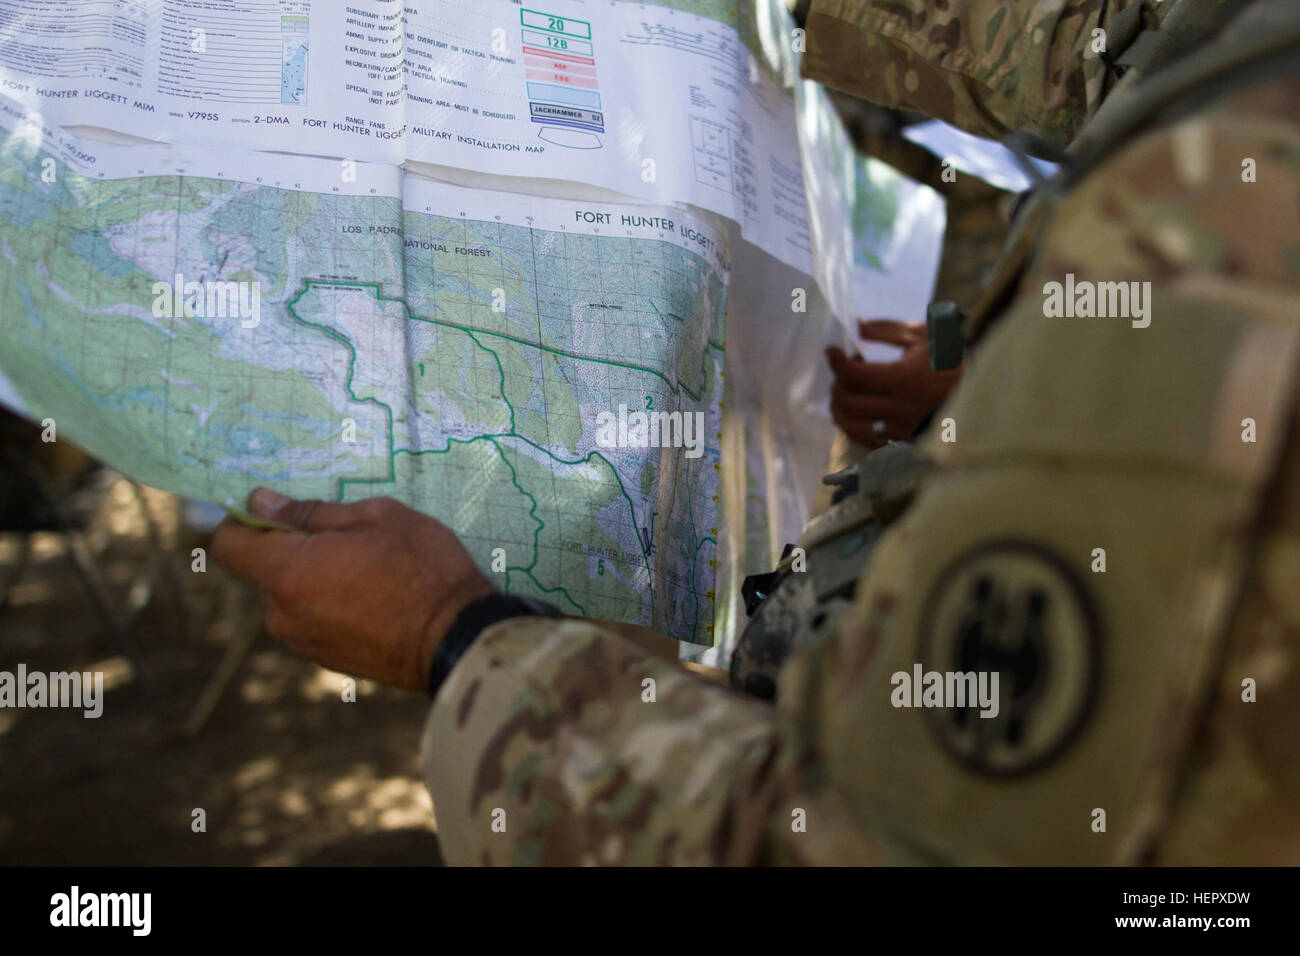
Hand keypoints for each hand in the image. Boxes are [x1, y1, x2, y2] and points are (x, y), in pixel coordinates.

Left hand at [211, 489, 494, 691]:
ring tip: (369, 570)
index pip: (227, 546)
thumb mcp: (377, 518)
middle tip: (347, 538)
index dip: (243, 523)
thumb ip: (312, 512)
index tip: (277, 512)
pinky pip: (314, 621)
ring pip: (291, 597)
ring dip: (315, 578)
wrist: (457, 639)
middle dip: (293, 550)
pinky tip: (376, 599)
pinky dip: (332, 605)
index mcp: (289, 572)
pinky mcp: (327, 660)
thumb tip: (261, 502)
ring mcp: (304, 642)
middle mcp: (283, 614)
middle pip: (264, 571)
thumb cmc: (422, 568)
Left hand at [825, 318, 961, 448]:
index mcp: (905, 379)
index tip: (832, 351)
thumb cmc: (949, 358)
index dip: (837, 363)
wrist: (978, 390)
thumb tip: (855, 326)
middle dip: (838, 384)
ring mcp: (900, 429)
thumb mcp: (921, 336)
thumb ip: (885, 330)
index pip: (856, 376)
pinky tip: (854, 411)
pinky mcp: (902, 442)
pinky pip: (865, 439)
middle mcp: (901, 409)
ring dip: (839, 407)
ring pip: (852, 425)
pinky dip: (852, 425)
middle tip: (842, 372)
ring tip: (843, 391)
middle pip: (849, 401)